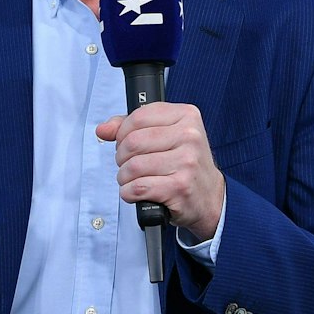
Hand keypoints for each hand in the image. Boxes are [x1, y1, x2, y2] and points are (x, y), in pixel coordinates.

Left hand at [96, 102, 225, 239]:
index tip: (127, 143)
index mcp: (187, 116)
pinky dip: (129, 193)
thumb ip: (132, 128)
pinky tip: (138, 193)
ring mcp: (187, 162)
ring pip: (132, 166)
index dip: (123, 132)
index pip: (139, 116)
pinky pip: (137, 188)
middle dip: (122, 157)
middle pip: (132, 142)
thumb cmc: (185, 165)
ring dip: (124, 178)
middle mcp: (190, 136)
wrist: (210, 197)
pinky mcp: (179, 187)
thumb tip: (103, 129)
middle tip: (130, 164)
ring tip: (134, 180)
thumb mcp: (166, 136)